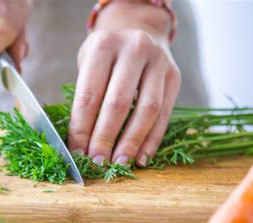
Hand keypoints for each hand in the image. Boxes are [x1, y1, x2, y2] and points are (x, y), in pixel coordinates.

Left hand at [68, 2, 180, 166]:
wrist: (139, 29)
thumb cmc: (107, 54)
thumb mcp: (89, 63)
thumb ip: (86, 98)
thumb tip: (81, 145)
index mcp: (104, 45)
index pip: (90, 94)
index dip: (82, 128)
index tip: (77, 152)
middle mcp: (134, 49)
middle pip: (119, 102)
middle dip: (106, 137)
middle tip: (97, 162)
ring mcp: (159, 61)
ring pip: (147, 109)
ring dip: (132, 142)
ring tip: (120, 162)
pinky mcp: (174, 76)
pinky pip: (165, 113)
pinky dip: (153, 139)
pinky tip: (142, 157)